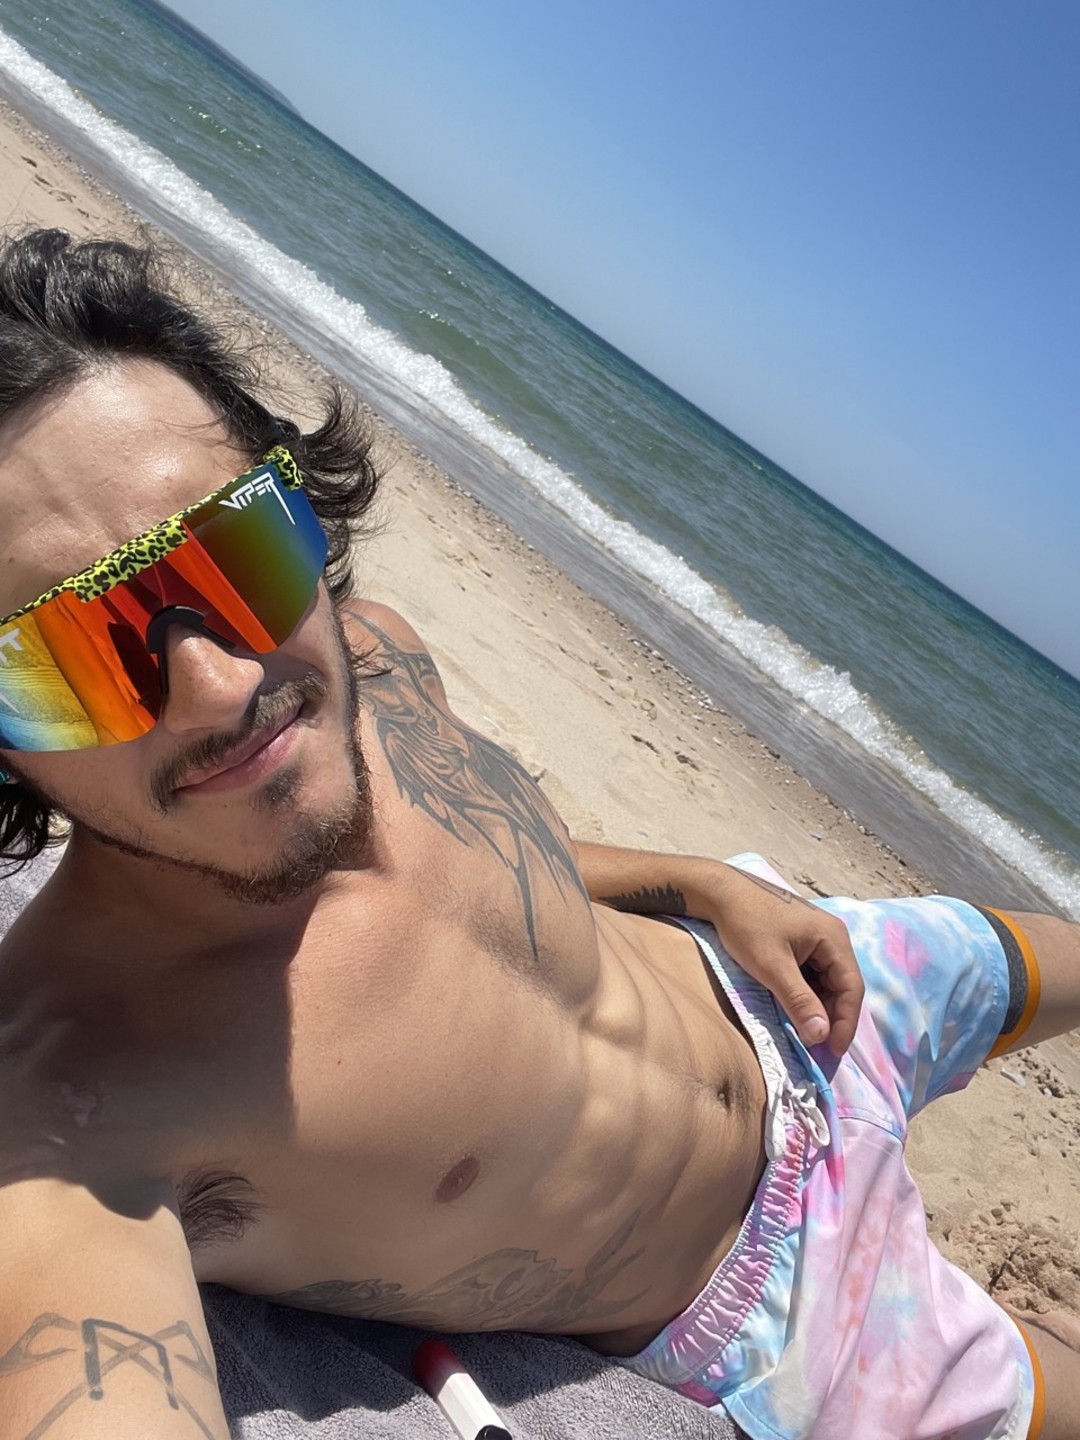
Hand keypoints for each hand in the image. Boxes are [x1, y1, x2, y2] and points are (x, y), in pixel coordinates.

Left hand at [574, 841, 864, 1054]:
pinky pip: (812, 974)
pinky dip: (806, 995)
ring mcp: (817, 938)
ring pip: (827, 982)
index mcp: (833, 938)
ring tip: (807, 1035)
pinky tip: (794, 1011)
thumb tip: (822, 1036)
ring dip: (818, 1008)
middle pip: (842, 986)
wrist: (719, 892)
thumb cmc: (746, 925)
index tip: (833, 1052)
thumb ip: (798, 1000)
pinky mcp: (802, 941)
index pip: (852, 988)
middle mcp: (832, 937)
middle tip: (819, 1050)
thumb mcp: (771, 966)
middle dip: (832, 1018)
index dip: (845, 1023)